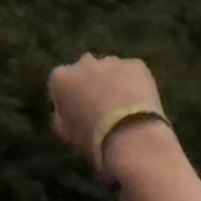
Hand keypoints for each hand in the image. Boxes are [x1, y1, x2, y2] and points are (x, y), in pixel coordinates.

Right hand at [48, 55, 166, 166]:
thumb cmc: (92, 138)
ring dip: (114, 80)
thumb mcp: (66, 132)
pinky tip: (140, 101)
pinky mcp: (136, 64)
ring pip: (111, 68)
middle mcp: (83, 63)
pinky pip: (133, 72)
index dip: (70, 96)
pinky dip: (136, 82)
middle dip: (91, 81)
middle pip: (85, 69)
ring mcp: (111, 61)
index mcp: (60, 78)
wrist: (130, 135)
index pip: (61, 82)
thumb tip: (65, 111)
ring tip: (125, 104)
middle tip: (102, 104)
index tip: (78, 110)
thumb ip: (61, 115)